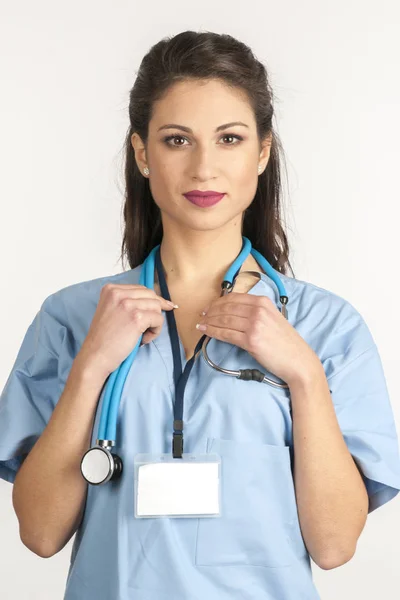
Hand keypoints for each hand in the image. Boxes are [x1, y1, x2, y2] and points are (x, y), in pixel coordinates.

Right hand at [76, 283, 175, 380]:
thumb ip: (128, 302)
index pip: (141, 289)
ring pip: (156, 307)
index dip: (151, 301)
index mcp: (111, 289)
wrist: (96, 355)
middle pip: (151, 295)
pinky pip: (159, 319)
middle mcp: (118, 293)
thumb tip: (158, 300)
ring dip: (154, 323)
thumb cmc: (104, 338)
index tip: (159, 309)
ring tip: (142, 335)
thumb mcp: (111, 310)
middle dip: (155, 311)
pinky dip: (155, 331)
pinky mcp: (136, 318)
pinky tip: (143, 339)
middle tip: (149, 327)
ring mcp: (127, 304)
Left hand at [196, 292, 319, 386]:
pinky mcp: (250, 340)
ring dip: (209, 321)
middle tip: (202, 316)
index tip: (209, 307)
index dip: (218, 302)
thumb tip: (232, 312)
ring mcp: (254, 325)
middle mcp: (258, 310)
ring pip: (223, 320)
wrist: (298, 361)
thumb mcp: (272, 319)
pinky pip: (225, 334)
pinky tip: (205, 331)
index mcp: (263, 302)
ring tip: (201, 324)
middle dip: (211, 311)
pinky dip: (212, 332)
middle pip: (226, 307)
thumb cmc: (286, 343)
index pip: (234, 298)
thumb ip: (255, 312)